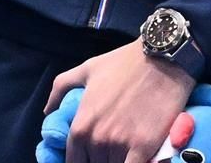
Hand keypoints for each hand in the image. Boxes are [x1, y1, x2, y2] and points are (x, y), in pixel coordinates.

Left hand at [45, 39, 195, 162]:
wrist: (162, 57)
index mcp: (80, 127)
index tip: (94, 156)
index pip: (74, 162)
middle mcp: (96, 139)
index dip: (84, 161)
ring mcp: (120, 144)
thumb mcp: (87, 69)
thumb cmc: (125, 62)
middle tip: (113, 149)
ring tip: (127, 150)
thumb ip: (61, 88)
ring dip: (118, 160)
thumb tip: (48, 111)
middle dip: (103, 160)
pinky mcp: (143, 147)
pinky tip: (139, 158)